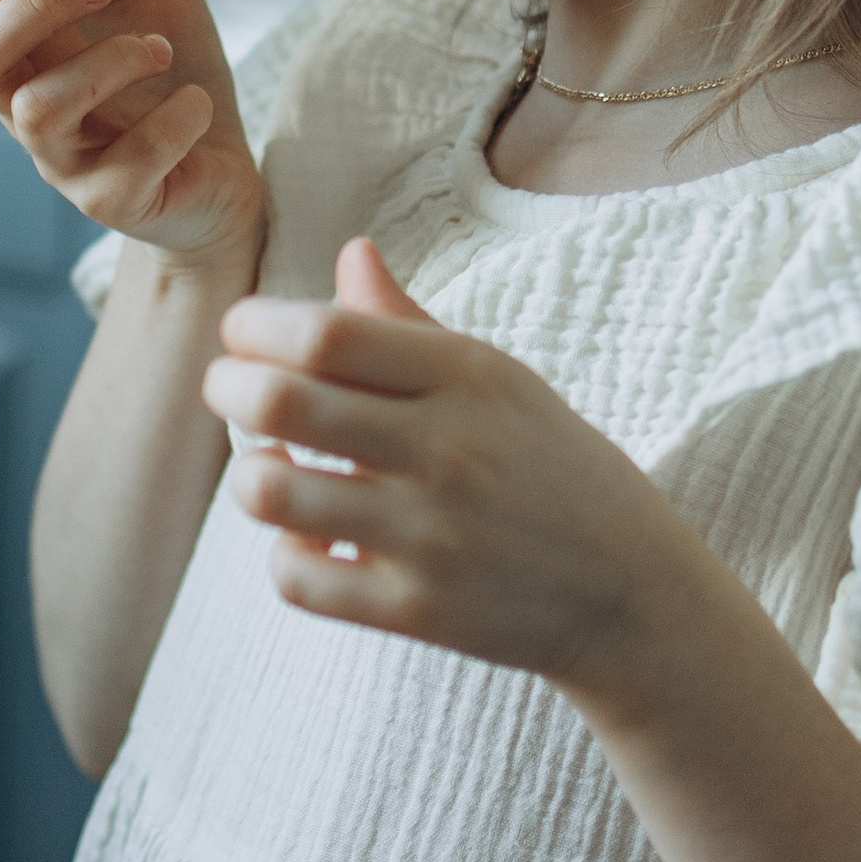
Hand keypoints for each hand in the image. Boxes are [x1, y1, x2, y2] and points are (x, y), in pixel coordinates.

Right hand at [0, 0, 266, 271]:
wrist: (223, 165)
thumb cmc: (172, 71)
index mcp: (16, 40)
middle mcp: (21, 97)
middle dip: (25, 2)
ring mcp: (62, 156)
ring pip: (36, 111)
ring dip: (102, 62)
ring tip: (161, 45)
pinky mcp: (111, 200)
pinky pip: (118, 171)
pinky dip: (163, 128)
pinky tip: (192, 104)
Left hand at [203, 237, 704, 680]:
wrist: (633, 595)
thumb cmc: (556, 471)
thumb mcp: (503, 382)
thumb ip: (411, 325)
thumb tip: (349, 251)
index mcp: (467, 377)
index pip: (325, 332)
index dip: (256, 326)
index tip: (244, 335)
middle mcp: (446, 449)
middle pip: (281, 400)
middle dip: (227, 386)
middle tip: (228, 388)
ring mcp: (430, 535)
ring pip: (271, 492)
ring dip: (251, 473)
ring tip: (274, 465)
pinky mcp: (417, 610)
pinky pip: (295, 577)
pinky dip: (285, 554)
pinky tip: (312, 538)